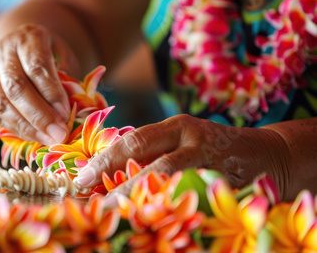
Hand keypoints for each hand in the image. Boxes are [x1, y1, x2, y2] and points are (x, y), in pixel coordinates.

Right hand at [0, 23, 77, 144]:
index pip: (37, 66)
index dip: (51, 93)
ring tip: (46, 140)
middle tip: (58, 134)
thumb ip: (68, 73)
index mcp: (28, 38)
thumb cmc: (46, 51)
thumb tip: (72, 102)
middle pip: (16, 86)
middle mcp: (3, 51)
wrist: (16, 42)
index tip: (65, 114)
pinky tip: (32, 137)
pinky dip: (13, 127)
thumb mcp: (63, 52)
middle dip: (38, 115)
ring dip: (25, 126)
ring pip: (1, 102)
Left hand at [74, 114, 292, 200]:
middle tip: (95, 201)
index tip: (83, 179)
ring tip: (119, 216)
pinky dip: (172, 211)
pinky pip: (193, 200)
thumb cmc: (212, 149)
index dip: (105, 160)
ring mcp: (211, 163)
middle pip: (148, 161)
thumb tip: (107, 176)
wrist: (266, 154)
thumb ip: (153, 154)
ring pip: (169, 182)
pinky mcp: (226, 185)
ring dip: (142, 200)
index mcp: (177, 126)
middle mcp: (192, 140)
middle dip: (118, 182)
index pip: (133, 141)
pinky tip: (156, 223)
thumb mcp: (183, 141)